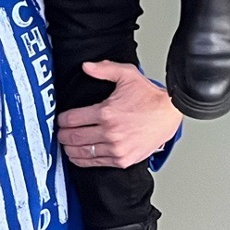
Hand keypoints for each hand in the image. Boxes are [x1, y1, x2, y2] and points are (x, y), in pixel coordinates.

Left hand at [58, 61, 182, 170]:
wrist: (169, 114)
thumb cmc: (149, 96)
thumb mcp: (127, 75)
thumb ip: (104, 69)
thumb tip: (86, 66)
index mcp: (106, 112)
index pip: (72, 119)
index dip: (62, 119)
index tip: (61, 120)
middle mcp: (109, 132)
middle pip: (73, 137)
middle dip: (63, 135)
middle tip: (60, 132)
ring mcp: (116, 149)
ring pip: (81, 152)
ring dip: (70, 149)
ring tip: (67, 144)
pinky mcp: (122, 160)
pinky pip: (95, 163)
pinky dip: (83, 160)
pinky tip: (79, 155)